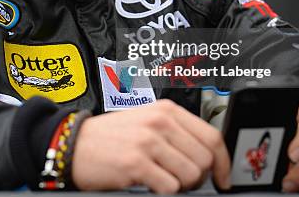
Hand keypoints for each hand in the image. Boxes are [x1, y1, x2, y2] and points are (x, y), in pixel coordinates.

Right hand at [71, 99, 230, 193]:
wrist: (74, 143)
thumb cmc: (109, 136)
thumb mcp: (145, 122)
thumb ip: (175, 132)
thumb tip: (207, 156)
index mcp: (165, 110)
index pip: (211, 136)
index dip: (224, 162)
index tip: (224, 177)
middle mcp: (159, 122)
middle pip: (205, 159)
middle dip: (198, 177)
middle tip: (181, 180)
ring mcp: (148, 141)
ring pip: (191, 175)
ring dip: (180, 185)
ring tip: (161, 179)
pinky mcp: (136, 162)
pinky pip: (170, 188)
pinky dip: (163, 191)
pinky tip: (149, 183)